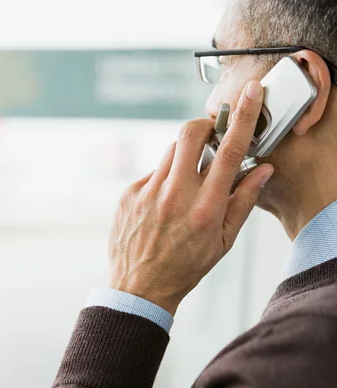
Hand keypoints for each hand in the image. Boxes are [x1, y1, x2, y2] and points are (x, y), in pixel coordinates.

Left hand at [108, 81, 274, 316]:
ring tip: (185, 185)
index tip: (250, 95)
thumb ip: (243, 203)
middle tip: (209, 137)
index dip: (242, 118)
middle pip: (190, 133)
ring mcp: (148, 192)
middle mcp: (175, 195)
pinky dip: (163, 179)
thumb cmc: (184, 268)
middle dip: (204, 126)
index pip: (228, 152)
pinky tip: (162, 204)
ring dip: (184, 157)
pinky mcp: (129, 194)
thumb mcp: (222, 242)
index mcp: (205, 209)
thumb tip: (261, 171)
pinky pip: (152, 172)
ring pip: (171, 151)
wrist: (139, 287)